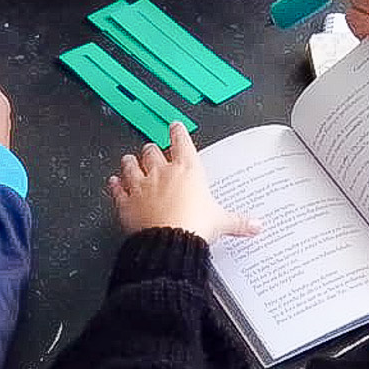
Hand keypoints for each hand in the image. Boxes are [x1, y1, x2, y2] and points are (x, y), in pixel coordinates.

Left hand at [108, 123, 260, 244]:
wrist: (169, 242)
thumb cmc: (194, 226)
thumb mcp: (221, 222)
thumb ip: (238, 221)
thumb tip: (256, 225)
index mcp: (187, 169)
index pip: (181, 141)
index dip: (177, 132)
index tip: (175, 126)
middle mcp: (161, 172)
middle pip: (152, 151)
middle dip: (152, 150)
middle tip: (152, 150)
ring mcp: (140, 186)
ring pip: (130, 165)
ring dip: (130, 162)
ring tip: (129, 160)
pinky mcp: (125, 203)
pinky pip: (116, 189)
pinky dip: (114, 186)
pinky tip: (112, 182)